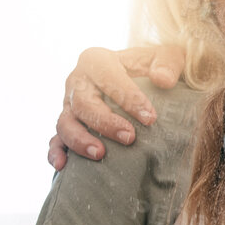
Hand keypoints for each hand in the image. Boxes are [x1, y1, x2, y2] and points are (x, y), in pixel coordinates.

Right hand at [49, 44, 186, 169]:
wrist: (139, 78)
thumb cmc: (152, 68)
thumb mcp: (167, 58)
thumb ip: (168, 64)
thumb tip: (163, 80)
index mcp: (97, 61)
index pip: (108, 78)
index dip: (128, 98)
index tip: (150, 118)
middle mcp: (78, 81)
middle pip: (83, 102)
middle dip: (105, 122)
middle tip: (130, 138)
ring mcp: (69, 104)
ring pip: (65, 122)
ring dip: (79, 140)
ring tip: (100, 154)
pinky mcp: (68, 124)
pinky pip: (56, 139)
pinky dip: (56, 151)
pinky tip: (63, 165)